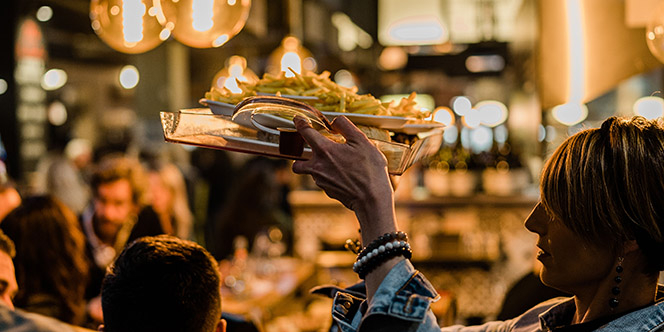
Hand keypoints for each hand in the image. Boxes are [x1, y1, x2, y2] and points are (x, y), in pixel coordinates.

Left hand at [292, 116, 397, 241]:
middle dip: (300, 156)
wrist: (371, 200)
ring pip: (311, 172)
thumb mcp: (362, 141)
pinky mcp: (328, 192)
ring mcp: (321, 181)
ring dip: (318, 166)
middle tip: (311, 151)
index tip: (297, 119)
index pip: (305, 132)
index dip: (300, 123)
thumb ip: (346, 126)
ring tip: (336, 163)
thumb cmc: (369, 170)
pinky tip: (345, 175)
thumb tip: (335, 122)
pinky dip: (330, 177)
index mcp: (324, 150)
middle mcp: (317, 167)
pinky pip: (324, 181)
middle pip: (297, 162)